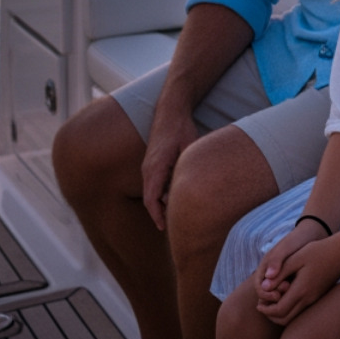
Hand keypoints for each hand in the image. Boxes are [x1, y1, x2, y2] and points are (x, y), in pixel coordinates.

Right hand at [140, 110, 198, 229]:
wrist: (170, 111)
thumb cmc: (180, 128)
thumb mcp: (189, 146)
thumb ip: (188, 166)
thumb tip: (192, 185)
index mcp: (155, 167)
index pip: (151, 198)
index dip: (157, 215)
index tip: (164, 228)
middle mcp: (147, 169)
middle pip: (149, 199)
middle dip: (159, 214)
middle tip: (175, 227)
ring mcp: (147, 166)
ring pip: (151, 192)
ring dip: (160, 205)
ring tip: (176, 216)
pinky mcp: (151, 163)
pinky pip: (153, 185)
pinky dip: (160, 195)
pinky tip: (174, 199)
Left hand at [252, 219, 328, 320]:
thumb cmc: (317, 251)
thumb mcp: (296, 258)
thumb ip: (279, 273)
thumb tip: (264, 287)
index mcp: (301, 290)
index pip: (279, 310)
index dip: (266, 310)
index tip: (258, 304)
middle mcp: (308, 298)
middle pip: (285, 319)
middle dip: (271, 316)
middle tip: (262, 306)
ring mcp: (314, 299)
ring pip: (293, 316)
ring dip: (280, 313)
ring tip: (271, 302)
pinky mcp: (318, 296)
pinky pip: (300, 310)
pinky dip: (289, 309)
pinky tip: (284, 296)